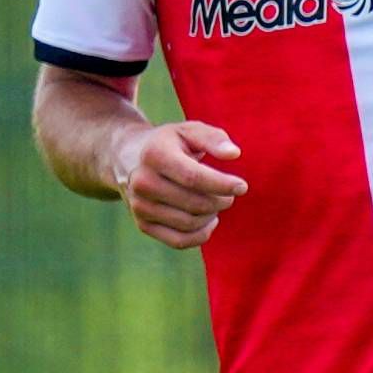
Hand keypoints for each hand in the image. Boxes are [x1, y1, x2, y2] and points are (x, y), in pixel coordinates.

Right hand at [117, 119, 247, 250]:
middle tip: (229, 195)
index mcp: (155, 155)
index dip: (222, 185)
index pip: (193, 177)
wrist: (129, 158)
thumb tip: (234, 154)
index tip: (242, 186)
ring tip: (217, 203)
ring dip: (212, 216)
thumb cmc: (170, 144)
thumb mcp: (189, 132)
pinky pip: (179, 241)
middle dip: (220, 201)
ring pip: (189, 224)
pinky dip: (201, 235)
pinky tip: (209, 220)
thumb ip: (214, 139)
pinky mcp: (143, 224)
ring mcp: (140, 206)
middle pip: (194, 203)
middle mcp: (142, 182)